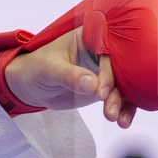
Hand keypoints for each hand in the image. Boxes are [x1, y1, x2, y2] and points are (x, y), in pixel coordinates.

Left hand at [1, 29, 136, 127]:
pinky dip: (124, 109)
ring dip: (124, 103)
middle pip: (122, 68)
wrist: (32, 85)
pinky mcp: (107, 86)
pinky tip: (122, 121)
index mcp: (91, 36)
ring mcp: (106, 69)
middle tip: (109, 109)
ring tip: (113, 118)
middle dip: (119, 90)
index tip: (100, 92)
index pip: (108, 49)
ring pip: (125, 84)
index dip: (109, 70)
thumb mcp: (49, 69)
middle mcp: (103, 51)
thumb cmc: (38, 68)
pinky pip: (121, 97)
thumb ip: (69, 75)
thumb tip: (92, 84)